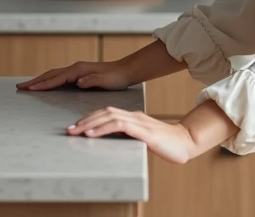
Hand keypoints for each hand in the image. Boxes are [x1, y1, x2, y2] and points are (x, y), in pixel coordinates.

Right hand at [16, 60, 130, 91]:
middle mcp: (75, 68)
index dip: (43, 84)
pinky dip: (49, 81)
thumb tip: (78, 82)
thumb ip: (92, 80)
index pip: (56, 78)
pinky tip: (46, 85)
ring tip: (27, 86)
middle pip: (50, 74)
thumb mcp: (105, 80)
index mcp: (78, 70)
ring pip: (53, 75)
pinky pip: (59, 78)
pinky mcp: (79, 74)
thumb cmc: (116, 77)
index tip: (29, 88)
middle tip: (20, 86)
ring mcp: (76, 70)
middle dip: (35, 81)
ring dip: (40, 80)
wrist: (125, 71)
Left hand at [67, 107, 197, 164]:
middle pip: (104, 112)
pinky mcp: (143, 131)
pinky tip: (92, 134)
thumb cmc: (165, 143)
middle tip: (68, 129)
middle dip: (84, 120)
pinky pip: (119, 126)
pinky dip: (102, 128)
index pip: (107, 112)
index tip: (75, 126)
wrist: (185, 142)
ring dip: (89, 124)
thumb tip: (112, 140)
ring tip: (75, 131)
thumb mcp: (142, 138)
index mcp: (133, 117)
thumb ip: (129, 136)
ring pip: (109, 116)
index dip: (89, 118)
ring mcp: (139, 122)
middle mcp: (133, 116)